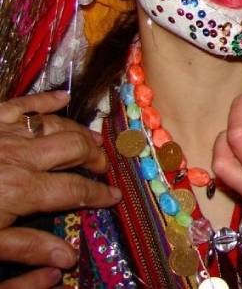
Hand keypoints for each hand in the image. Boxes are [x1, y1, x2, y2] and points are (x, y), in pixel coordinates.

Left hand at [0, 91, 120, 287]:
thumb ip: (28, 248)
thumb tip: (69, 259)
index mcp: (23, 189)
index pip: (75, 190)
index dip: (99, 194)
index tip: (115, 197)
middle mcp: (21, 156)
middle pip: (73, 148)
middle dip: (94, 157)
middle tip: (103, 168)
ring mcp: (5, 133)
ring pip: (54, 124)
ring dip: (77, 131)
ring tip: (91, 140)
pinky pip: (22, 103)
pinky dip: (45, 99)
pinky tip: (63, 98)